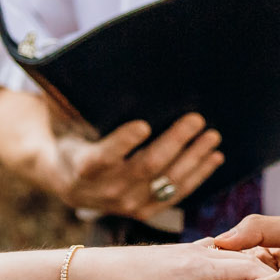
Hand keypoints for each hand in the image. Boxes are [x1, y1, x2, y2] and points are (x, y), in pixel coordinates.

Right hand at [54, 114, 222, 220]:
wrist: (68, 183)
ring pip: (167, 182)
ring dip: (194, 158)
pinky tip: (213, 158)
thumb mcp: (66, 122)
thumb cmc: (72, 139)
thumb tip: (77, 69)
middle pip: (146, 166)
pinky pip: (175, 194)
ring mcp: (127, 204)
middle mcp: (106, 189)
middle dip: (175, 141)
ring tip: (212, 137)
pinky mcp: (144, 211)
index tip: (143, 125)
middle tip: (196, 119)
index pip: (103, 156)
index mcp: (84, 165)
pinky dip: (197, 175)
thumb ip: (73, 103)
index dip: (123, 142)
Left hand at [69, 241, 271, 279]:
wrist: (100, 269)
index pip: (249, 269)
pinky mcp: (184, 253)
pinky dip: (231, 269)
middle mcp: (199, 252)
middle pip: (246, 260)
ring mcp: (192, 250)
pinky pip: (219, 255)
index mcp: (199, 266)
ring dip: (247, 276)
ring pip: (233, 256)